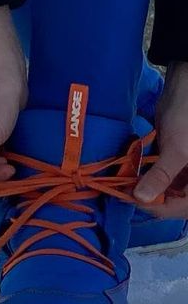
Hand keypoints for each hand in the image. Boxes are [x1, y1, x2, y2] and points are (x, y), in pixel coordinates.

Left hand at [134, 61, 187, 214]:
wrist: (183, 94)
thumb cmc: (187, 121)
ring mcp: (182, 174)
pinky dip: (143, 174)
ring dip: (141, 186)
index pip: (175, 208)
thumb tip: (140, 198)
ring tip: (122, 181)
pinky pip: (156, 176)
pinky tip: (129, 171)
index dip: (151, 206)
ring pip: (159, 190)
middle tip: (121, 189)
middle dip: (144, 196)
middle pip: (167, 202)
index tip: (127, 197)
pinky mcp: (170, 163)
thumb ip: (160, 176)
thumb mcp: (177, 151)